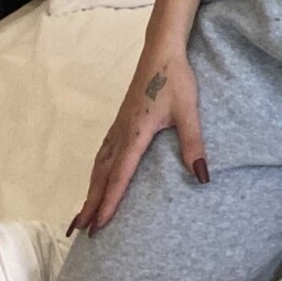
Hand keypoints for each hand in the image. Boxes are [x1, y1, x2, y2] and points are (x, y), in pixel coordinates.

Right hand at [66, 46, 209, 237]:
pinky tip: (96, 176)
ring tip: (81, 212)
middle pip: (101, 175)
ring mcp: (118, 126)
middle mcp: (121, 133)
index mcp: (135, 134)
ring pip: (98, 164)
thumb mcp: (188, 111)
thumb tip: (203, 177)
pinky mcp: (121, 119)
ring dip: (89, 189)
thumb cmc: (175, 78)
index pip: (120, 176)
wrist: (161, 50)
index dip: (109, 203)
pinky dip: (95, 172)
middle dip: (90, 204)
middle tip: (78, 230)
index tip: (98, 226)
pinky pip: (102, 152)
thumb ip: (193, 144)